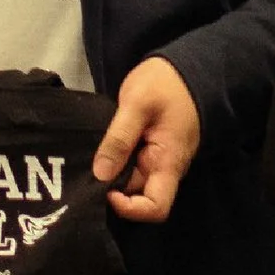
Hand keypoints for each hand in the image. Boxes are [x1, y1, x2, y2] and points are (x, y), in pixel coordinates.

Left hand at [94, 57, 200, 222]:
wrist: (188, 66)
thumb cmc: (167, 84)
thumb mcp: (138, 104)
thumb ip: (119, 138)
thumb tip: (100, 174)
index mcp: (167, 162)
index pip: (155, 208)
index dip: (129, 208)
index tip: (106, 190)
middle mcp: (165, 168)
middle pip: (139, 197)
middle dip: (113, 190)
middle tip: (86, 171)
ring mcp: (159, 160)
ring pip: (133, 181)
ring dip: (113, 175)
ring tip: (90, 158)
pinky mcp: (152, 150)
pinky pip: (133, 166)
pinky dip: (116, 162)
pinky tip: (100, 149)